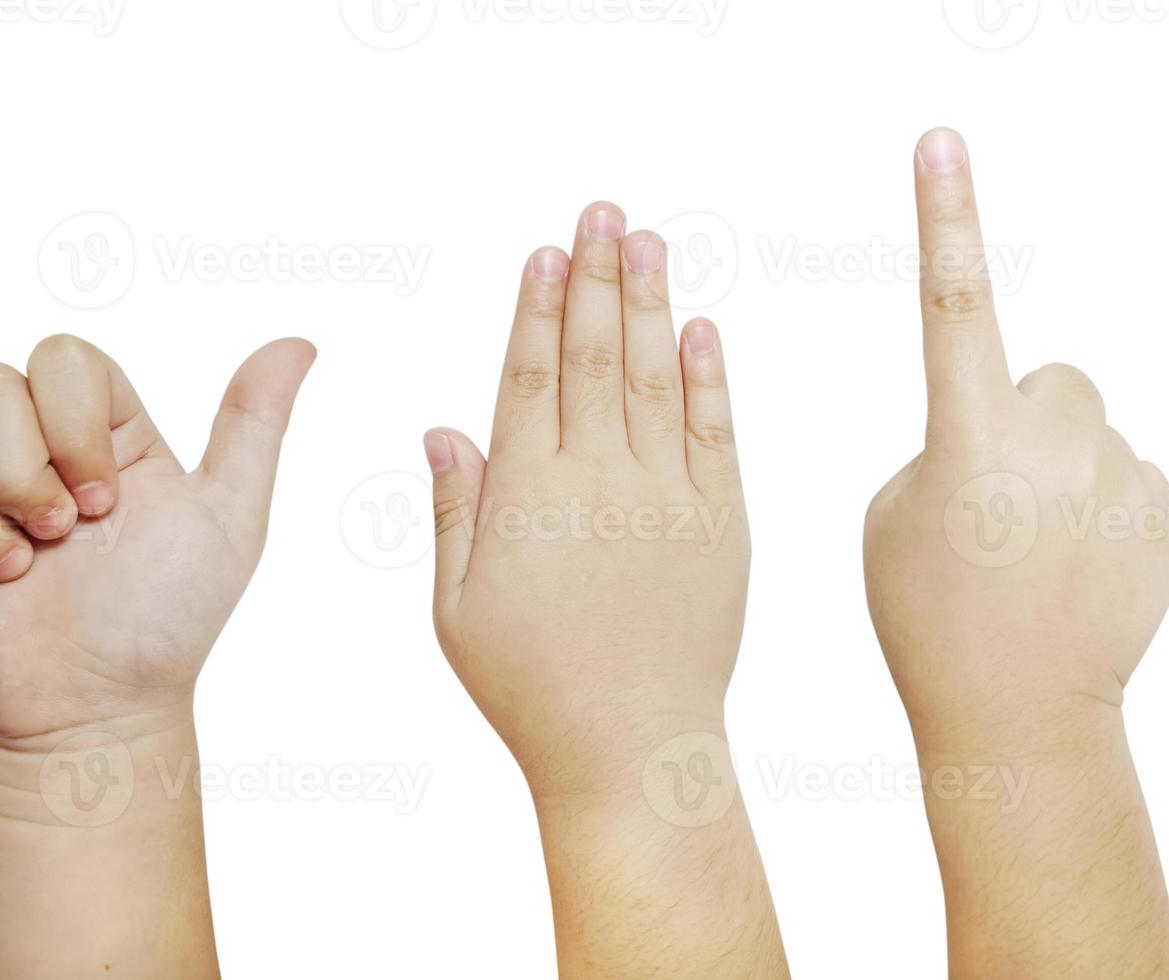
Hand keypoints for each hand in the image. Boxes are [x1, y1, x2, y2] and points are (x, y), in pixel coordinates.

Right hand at [0, 335, 314, 743]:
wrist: (94, 710)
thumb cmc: (163, 621)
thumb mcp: (228, 522)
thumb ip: (252, 428)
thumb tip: (298, 345)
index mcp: (90, 423)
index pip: (58, 358)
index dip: (72, 428)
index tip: (106, 503)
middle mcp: (17, 441)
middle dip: (18, 473)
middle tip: (58, 540)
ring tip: (13, 574)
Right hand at [426, 205, 786, 978]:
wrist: (630, 748)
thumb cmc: (528, 687)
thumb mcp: (457, 607)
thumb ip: (456, 511)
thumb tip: (446, 429)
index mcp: (527, 495)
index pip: (531, 375)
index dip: (538, 307)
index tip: (544, 250)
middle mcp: (598, 480)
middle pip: (596, 355)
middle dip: (595, 276)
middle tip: (601, 211)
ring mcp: (666, 498)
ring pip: (657, 377)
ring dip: (651, 301)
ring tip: (647, 239)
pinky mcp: (723, 524)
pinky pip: (716, 433)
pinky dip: (709, 377)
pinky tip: (701, 327)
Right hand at [863, 128, 1168, 740]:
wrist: (1020, 715)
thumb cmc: (928, 618)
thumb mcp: (891, 517)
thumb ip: (941, 446)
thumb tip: (1004, 430)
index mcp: (966, 436)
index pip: (952, 301)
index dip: (945, 216)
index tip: (941, 144)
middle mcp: (1052, 441)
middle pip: (1046, 378)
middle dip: (1020, 416)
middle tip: (989, 499)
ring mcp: (1117, 476)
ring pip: (1087, 433)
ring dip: (1061, 471)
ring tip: (1029, 551)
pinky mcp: (1162, 514)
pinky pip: (1125, 481)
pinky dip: (1099, 515)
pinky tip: (1072, 574)